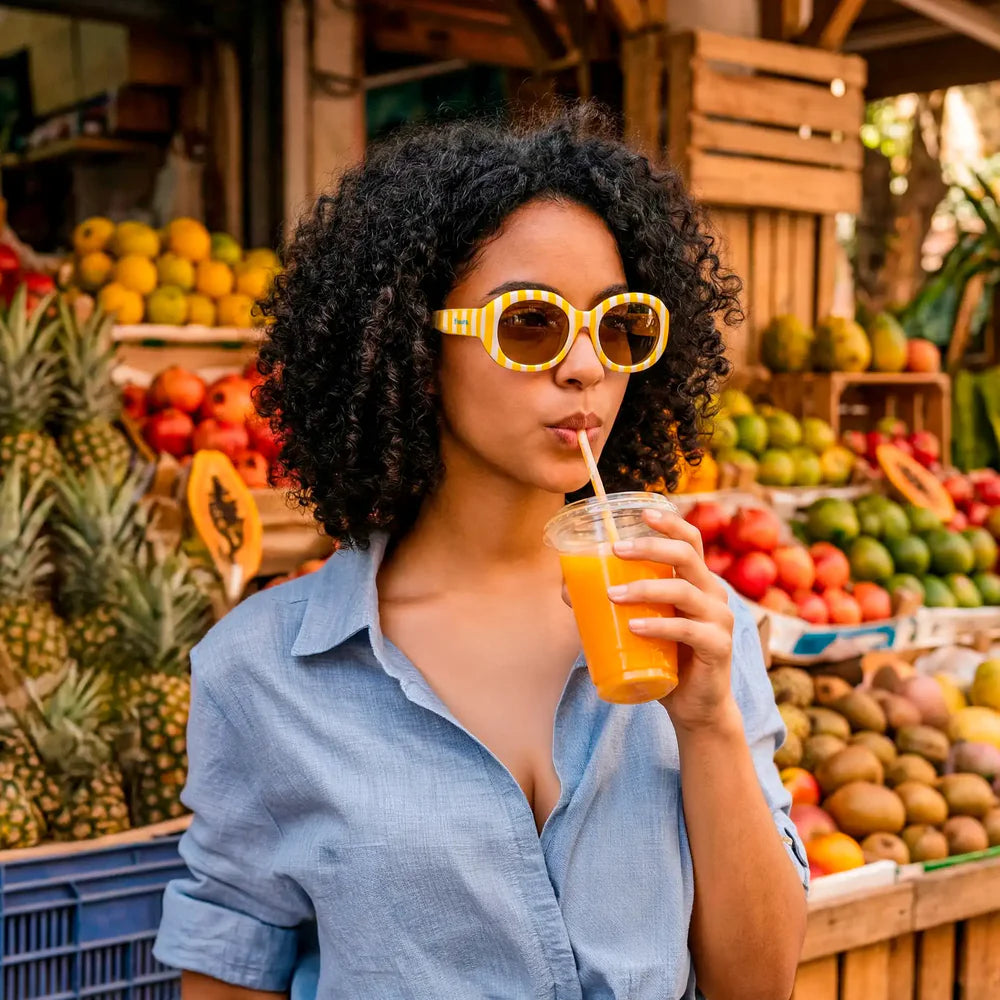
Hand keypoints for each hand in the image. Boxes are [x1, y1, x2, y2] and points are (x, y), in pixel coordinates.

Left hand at [608, 508, 738, 734]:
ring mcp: (718, 619)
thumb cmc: (666, 657)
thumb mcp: (641, 624)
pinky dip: (659, 626)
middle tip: (617, 550)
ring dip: (645, 589)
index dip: (669, 523)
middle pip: (686, 556)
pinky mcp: (718, 647)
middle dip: (650, 547)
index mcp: (697, 581)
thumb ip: (614, 603)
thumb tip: (568, 587)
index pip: (690, 540)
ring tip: (613, 596)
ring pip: (684, 591)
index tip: (643, 511)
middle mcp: (712, 593)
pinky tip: (635, 626)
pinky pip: (688, 630)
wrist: (694, 706)